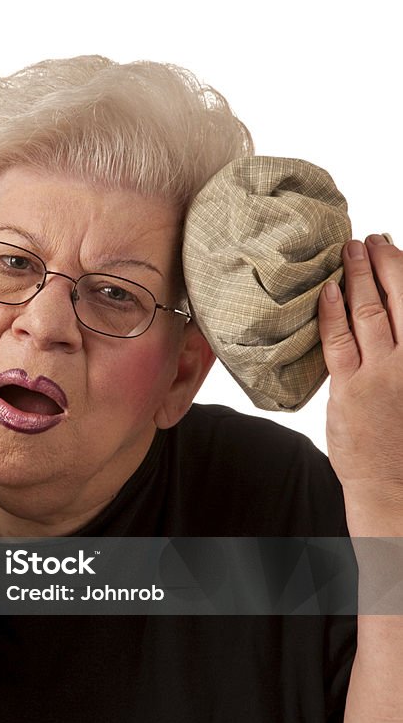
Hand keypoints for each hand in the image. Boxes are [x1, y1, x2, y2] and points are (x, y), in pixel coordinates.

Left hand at [319, 234, 402, 533]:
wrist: (395, 484)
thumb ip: (401, 349)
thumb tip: (390, 319)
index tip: (393, 246)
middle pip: (400, 296)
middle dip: (385, 261)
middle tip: (371, 238)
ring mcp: (382, 373)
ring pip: (370, 311)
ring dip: (358, 276)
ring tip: (349, 250)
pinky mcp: (351, 389)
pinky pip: (338, 341)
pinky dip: (332, 312)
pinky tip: (328, 290)